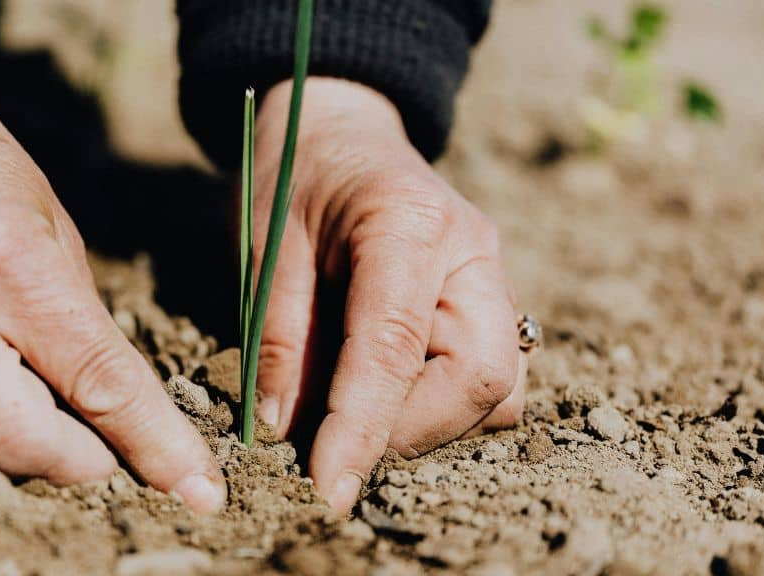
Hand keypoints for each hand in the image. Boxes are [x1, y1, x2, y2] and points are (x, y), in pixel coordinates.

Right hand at [0, 2, 224, 512]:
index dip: (155, 447)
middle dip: (84, 462)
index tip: (198, 491)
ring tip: (34, 386)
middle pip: (25, 447)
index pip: (99, 386)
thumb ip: (78, 318)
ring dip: (23, 438)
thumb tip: (106, 396)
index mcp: (10, 271)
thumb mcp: (50, 222)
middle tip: (109, 447)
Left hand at [251, 78, 526, 513]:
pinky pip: (492, 377)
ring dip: (429, 423)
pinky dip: (442, 404)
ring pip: (498, 388)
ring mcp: (492, 276)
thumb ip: (278, 336)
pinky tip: (387, 389)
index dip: (361, 428)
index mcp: (408, 223)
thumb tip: (284, 430)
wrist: (340, 130)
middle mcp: (471, 252)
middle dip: (408, 431)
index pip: (395, 346)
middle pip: (480, 377)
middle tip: (336, 442)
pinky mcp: (490, 300)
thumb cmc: (294, 177)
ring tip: (357, 412)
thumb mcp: (266, 246)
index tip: (327, 488)